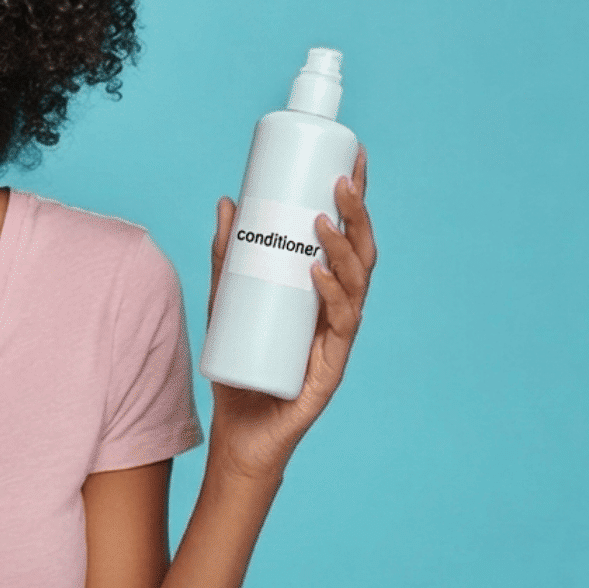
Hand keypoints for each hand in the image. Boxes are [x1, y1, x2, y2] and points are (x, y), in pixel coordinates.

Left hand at [204, 145, 376, 481]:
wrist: (239, 435)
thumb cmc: (241, 367)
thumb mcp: (226, 300)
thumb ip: (227, 255)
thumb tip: (227, 200)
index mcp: (324, 292)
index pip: (348, 235)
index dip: (356, 196)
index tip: (353, 152)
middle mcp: (339, 313)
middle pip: (362, 255)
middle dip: (357, 214)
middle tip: (342, 178)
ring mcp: (337, 341)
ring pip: (355, 286)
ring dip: (342, 249)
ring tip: (322, 218)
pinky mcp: (328, 369)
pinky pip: (337, 328)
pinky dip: (329, 296)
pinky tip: (316, 273)